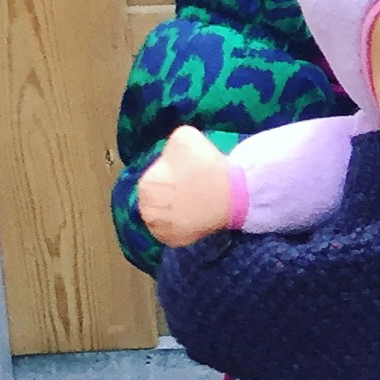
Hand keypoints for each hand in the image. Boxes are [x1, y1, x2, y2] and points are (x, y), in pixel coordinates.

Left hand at [137, 125, 235, 247]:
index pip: (154, 176)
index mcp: (146, 184)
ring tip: (191, 202)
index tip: (186, 172)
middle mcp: (146, 210)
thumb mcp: (185, 136)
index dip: (170, 172)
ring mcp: (159, 230)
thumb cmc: (208, 165)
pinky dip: (179, 225)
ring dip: (171, 209)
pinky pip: (171, 232)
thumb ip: (170, 142)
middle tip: (190, 187)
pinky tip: (191, 216)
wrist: (233, 195)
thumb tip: (170, 152)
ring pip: (161, 215)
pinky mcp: (173, 242)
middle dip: (168, 192)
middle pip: (155, 197)